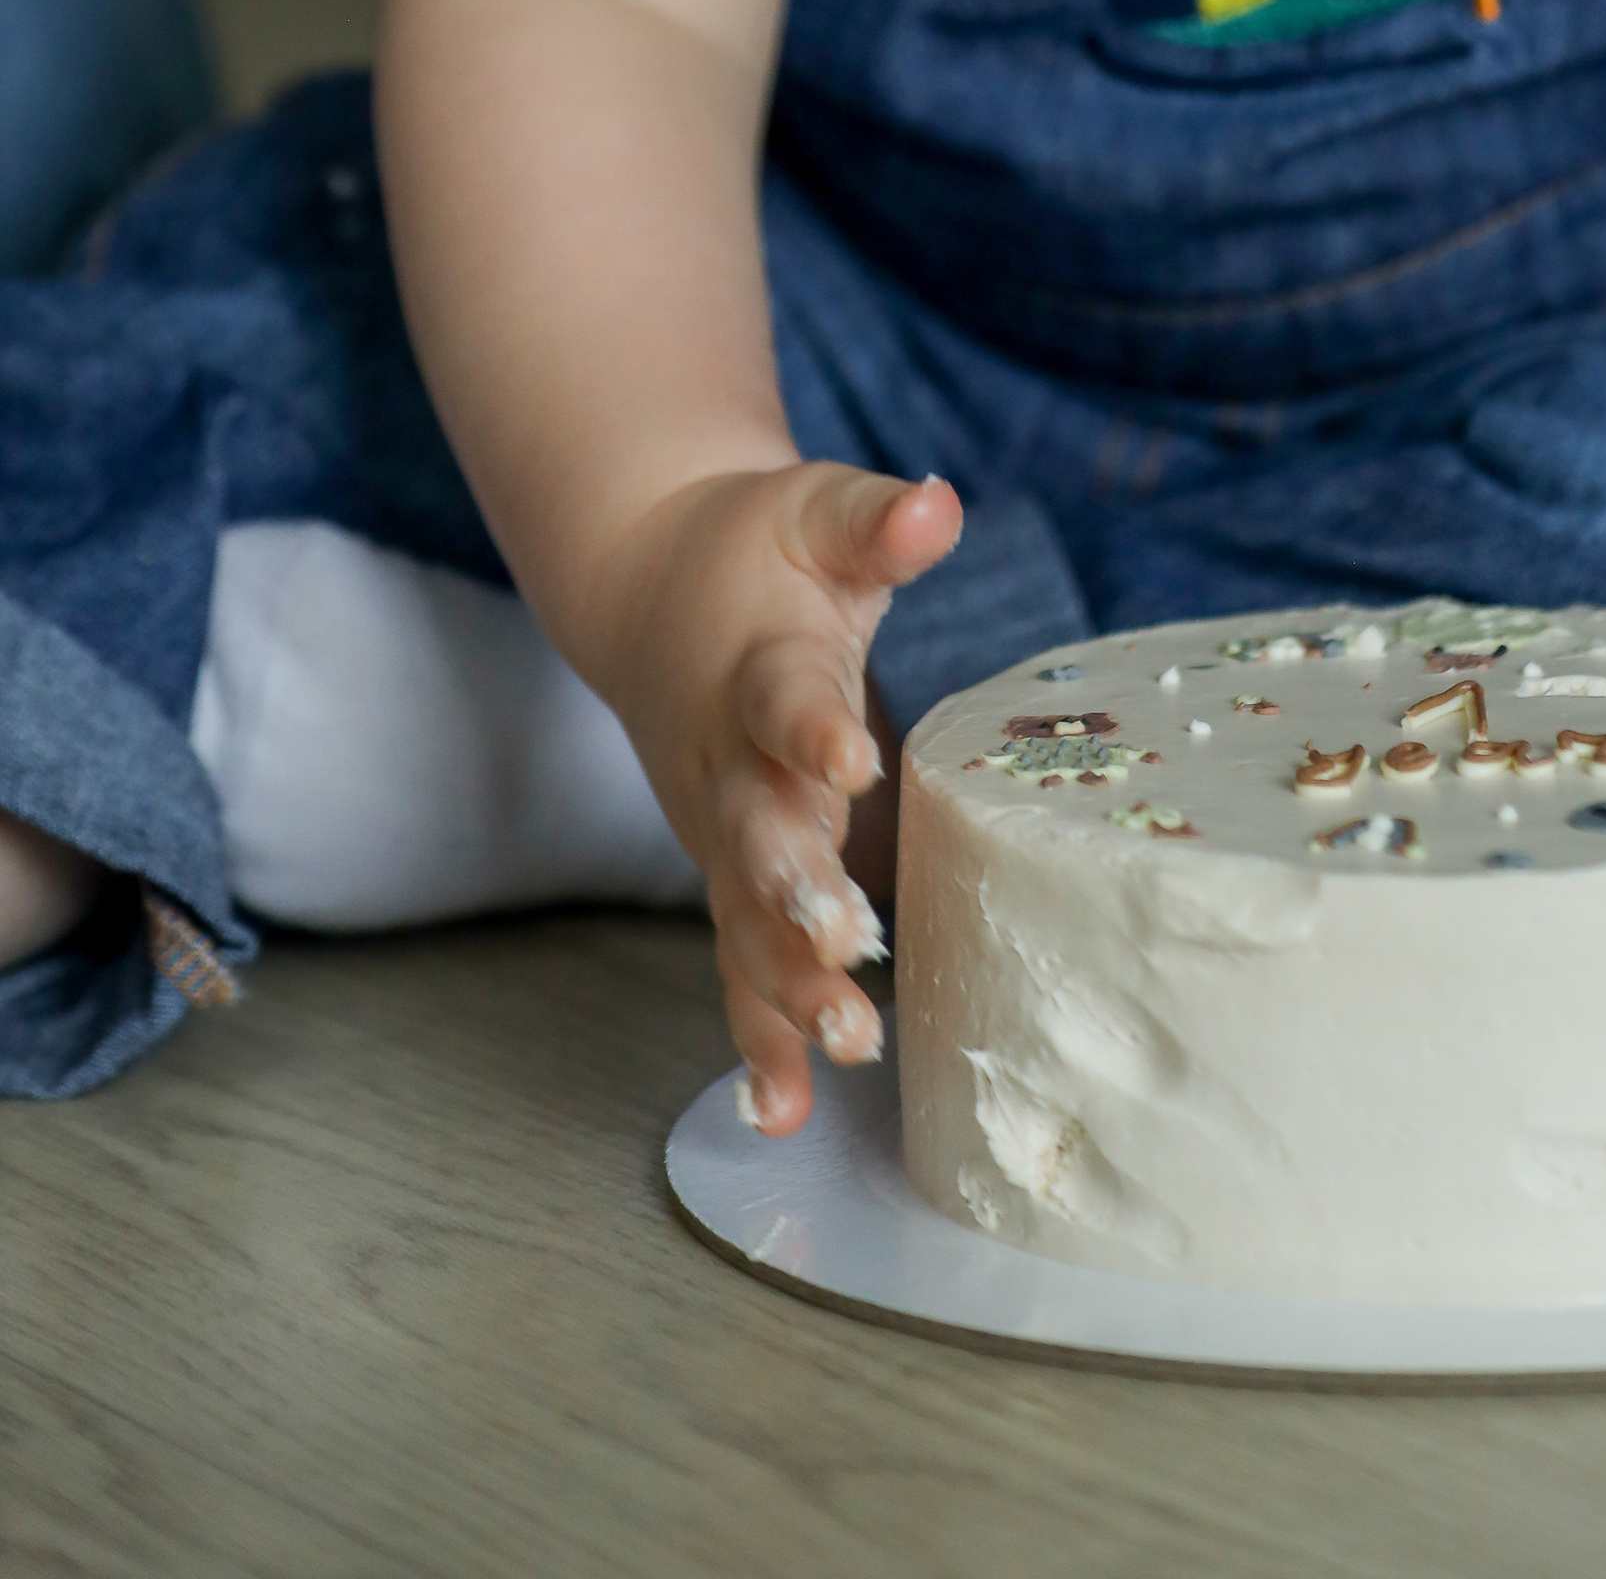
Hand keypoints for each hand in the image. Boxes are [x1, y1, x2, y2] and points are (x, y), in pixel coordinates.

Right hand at [590, 461, 963, 1130]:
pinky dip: (754, 1037)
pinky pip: (738, 965)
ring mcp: (722, 833)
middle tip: (847, 949)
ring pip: (745, 921)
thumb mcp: (816, 510)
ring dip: (786, 986)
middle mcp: (730, 766)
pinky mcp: (728, 879)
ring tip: (845, 1046)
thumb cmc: (759, 551)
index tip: (853, 759)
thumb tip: (939, 507)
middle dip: (797, 894)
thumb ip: (877, 520)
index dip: (812, 730)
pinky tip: (781, 1112)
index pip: (782, 701)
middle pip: (757, 835)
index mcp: (755, 668)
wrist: (652, 589)